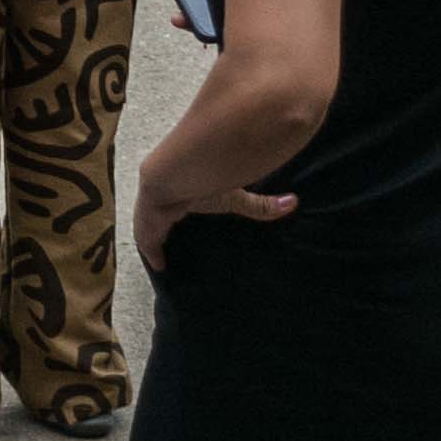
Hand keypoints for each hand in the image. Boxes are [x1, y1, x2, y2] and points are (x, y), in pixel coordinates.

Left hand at [133, 154, 294, 269]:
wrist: (175, 174)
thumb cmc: (205, 180)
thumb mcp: (235, 196)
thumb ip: (261, 205)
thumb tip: (294, 203)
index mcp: (181, 189)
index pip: (176, 202)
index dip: (177, 210)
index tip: (182, 220)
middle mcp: (163, 198)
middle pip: (160, 216)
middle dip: (162, 228)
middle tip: (172, 247)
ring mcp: (150, 211)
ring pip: (149, 228)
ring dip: (155, 240)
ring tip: (164, 259)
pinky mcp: (145, 223)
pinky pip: (146, 241)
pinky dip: (151, 252)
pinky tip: (159, 266)